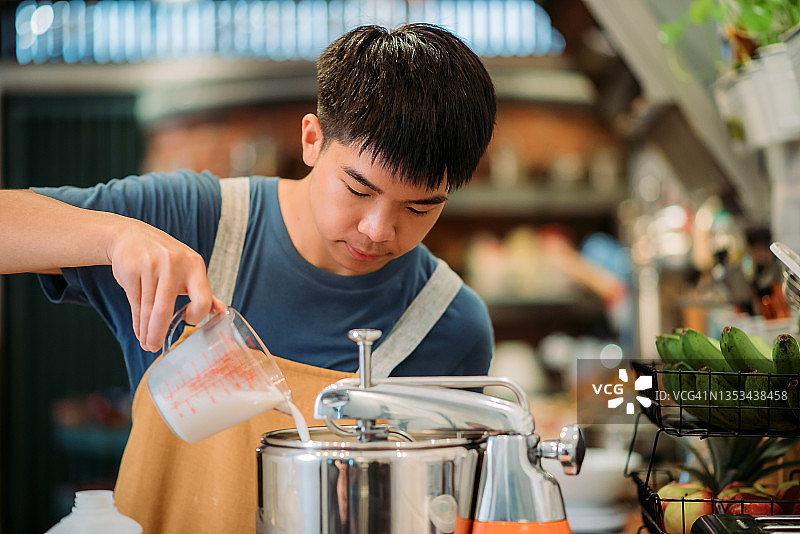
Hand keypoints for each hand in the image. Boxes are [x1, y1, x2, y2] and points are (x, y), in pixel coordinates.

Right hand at [107, 217, 223, 351]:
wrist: (132, 236)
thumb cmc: (167, 259)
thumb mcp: (189, 269)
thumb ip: (204, 291)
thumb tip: (221, 312)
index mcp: (195, 265)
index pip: (202, 299)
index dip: (196, 316)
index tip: (186, 322)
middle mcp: (174, 264)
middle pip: (165, 310)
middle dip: (159, 333)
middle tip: (155, 348)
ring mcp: (150, 266)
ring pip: (148, 310)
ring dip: (146, 331)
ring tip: (146, 343)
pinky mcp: (131, 270)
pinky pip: (135, 304)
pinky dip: (137, 322)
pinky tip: (139, 330)